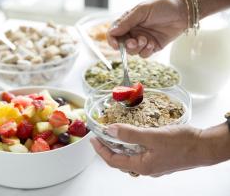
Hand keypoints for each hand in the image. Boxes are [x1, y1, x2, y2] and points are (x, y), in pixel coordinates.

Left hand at [90, 124, 207, 176]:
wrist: (205, 146)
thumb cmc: (183, 143)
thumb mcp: (153, 136)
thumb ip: (130, 134)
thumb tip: (111, 130)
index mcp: (142, 166)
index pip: (113, 160)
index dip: (100, 150)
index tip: (93, 139)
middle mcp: (146, 168)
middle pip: (120, 160)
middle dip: (108, 148)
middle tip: (101, 136)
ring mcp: (154, 164)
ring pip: (130, 157)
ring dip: (120, 146)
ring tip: (114, 134)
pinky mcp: (160, 158)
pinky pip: (140, 153)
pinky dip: (132, 145)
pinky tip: (133, 136)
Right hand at [107, 0, 187, 57]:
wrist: (183, 12)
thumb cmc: (163, 6)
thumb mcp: (142, 11)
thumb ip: (126, 22)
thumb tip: (112, 32)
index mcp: (128, 22)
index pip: (114, 34)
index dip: (112, 41)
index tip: (116, 45)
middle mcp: (133, 32)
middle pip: (122, 45)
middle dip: (127, 46)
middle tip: (134, 42)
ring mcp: (142, 40)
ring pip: (132, 52)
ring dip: (138, 48)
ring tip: (146, 40)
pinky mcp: (151, 47)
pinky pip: (143, 55)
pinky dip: (146, 51)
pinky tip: (152, 43)